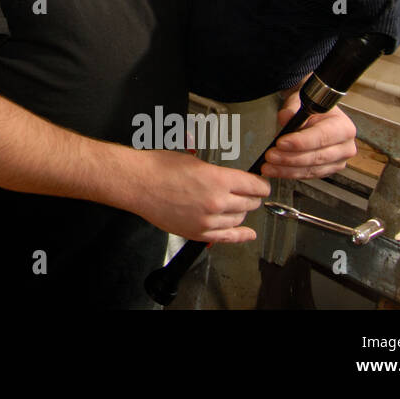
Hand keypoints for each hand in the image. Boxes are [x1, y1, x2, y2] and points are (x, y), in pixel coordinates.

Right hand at [131, 149, 269, 243]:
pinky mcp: (197, 233)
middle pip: (250, 204)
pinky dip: (239, 235)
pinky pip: (226, 237)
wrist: (137, 183)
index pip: (254, 186)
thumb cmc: (159, 168)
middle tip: (248, 194)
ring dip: (240, 213)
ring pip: (239, 220)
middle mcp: (217, 202)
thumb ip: (217, 174)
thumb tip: (228, 181)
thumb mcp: (195, 161)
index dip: (261, 185)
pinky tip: (247, 233)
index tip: (262, 185)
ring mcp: (207, 220)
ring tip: (235, 206)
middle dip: (251, 198)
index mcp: (218, 180)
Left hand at [260, 92, 356, 178]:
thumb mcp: (300, 102)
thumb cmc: (311, 109)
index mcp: (344, 127)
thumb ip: (293, 109)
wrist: (315, 116)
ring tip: (269, 165)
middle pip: (317, 156)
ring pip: (311, 169)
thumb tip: (286, 117)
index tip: (281, 143)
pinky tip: (275, 170)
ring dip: (286, 169)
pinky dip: (289, 173)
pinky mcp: (327, 170)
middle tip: (271, 155)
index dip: (301, 142)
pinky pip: (307, 175)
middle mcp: (345, 147)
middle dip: (290, 158)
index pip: (322, 137)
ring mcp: (338, 161)